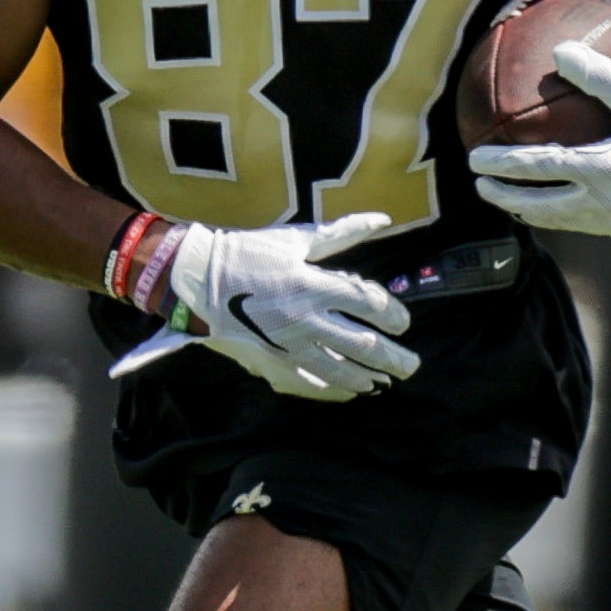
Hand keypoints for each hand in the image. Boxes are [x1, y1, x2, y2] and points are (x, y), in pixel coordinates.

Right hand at [164, 212, 417, 400]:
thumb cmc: (247, 253)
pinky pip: (309, 384)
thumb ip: (342, 233)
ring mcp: (288, 346)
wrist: (198, 282)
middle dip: (394, 358)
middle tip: (411, 364)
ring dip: (368, 378)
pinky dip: (333, 391)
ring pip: (339, 371)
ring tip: (385, 381)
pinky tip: (349, 392)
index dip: (393, 314)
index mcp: (312, 284)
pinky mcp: (272, 363)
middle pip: (363, 345)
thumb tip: (382, 219)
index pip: (368, 304)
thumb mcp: (297, 239)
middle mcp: (304, 319)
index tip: (402, 322)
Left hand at [471, 39, 610, 236]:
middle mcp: (606, 203)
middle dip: (505, 197)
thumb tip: (561, 51)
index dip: (503, 165)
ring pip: (558, 221)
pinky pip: (580, 224)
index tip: (476, 158)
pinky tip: (547, 204)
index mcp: (607, 170)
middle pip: (539, 206)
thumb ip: (600, 75)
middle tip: (480, 185)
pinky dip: (556, 216)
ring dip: (527, 211)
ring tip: (507, 199)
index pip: (541, 168)